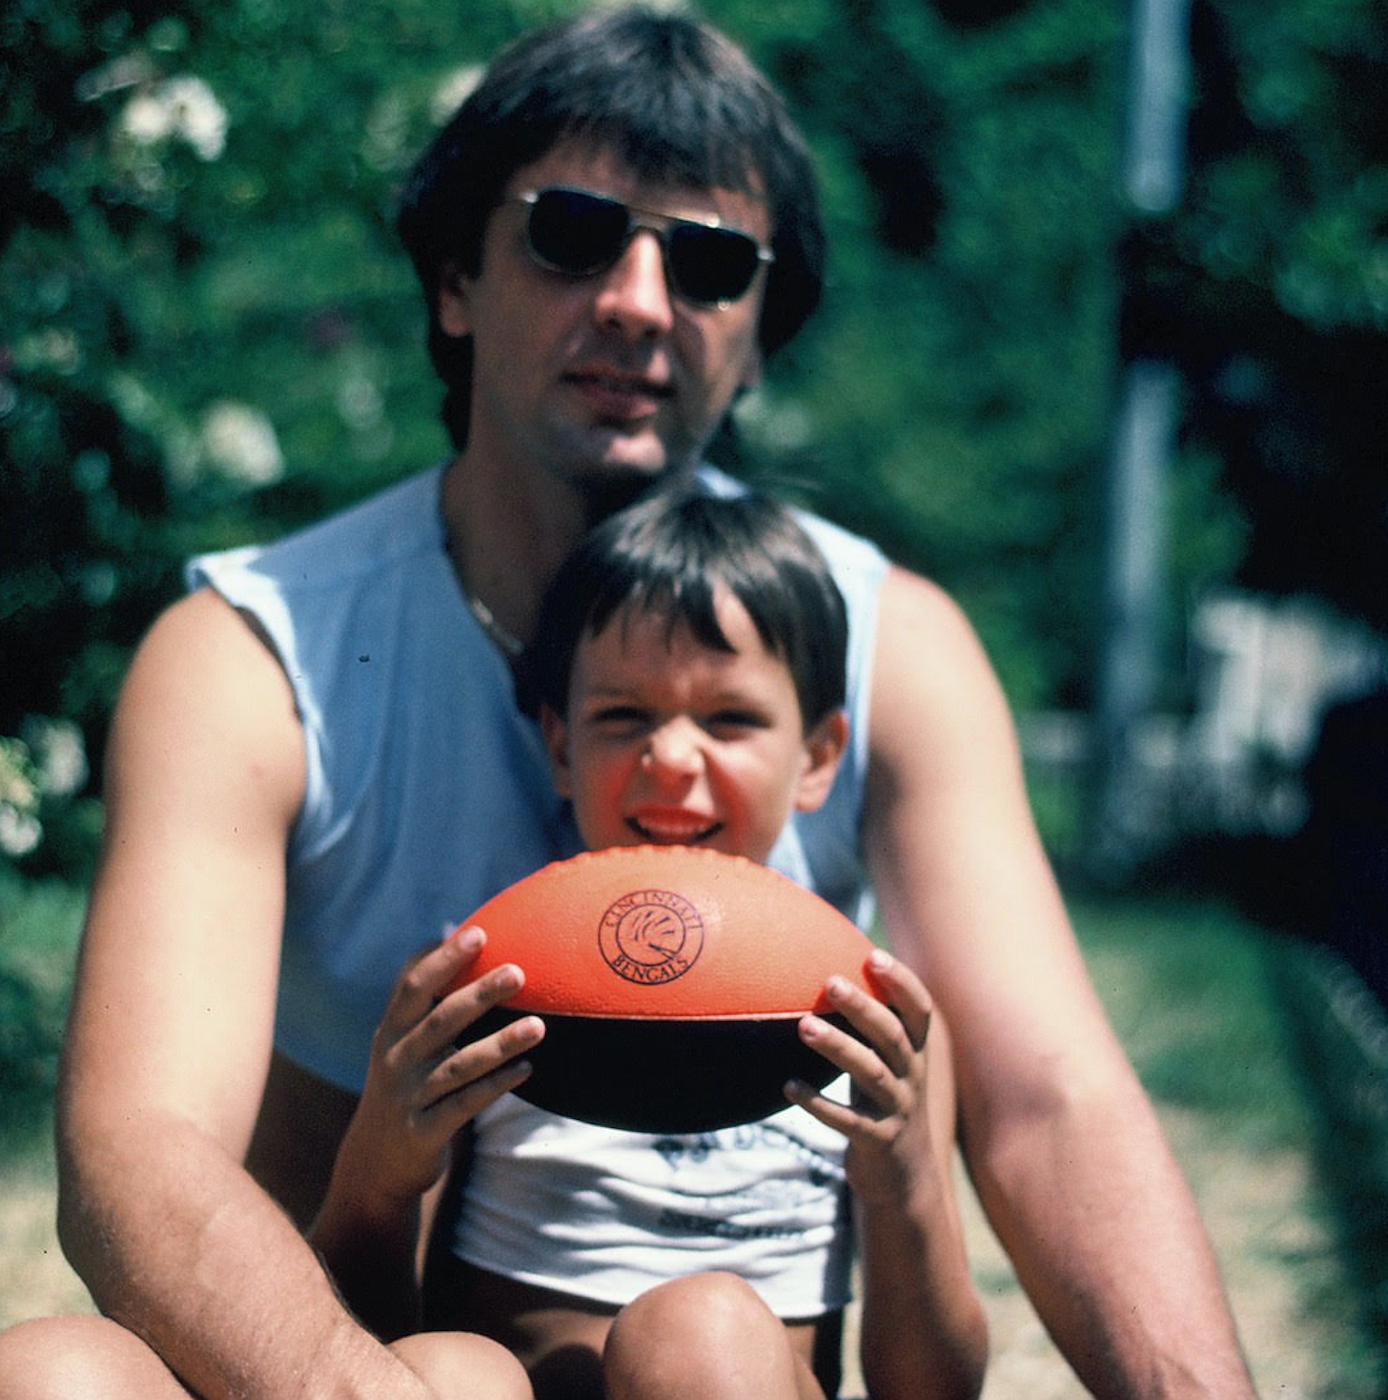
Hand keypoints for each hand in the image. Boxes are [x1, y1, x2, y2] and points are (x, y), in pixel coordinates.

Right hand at [333, 926, 544, 1210]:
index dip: (445, 959)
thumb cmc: (404, 1084)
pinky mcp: (423, 1133)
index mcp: (391, 1031)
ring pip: (458, 1066)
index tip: (479, 933)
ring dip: (500, 1044)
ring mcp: (408, 1097)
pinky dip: (496, 1086)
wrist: (373, 1164)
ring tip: (538, 1026)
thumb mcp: (402, 1043)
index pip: (414, 987)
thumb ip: (427, 1002)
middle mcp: (395, 1060)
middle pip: (441, 1021)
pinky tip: (527, 1068)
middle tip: (519, 972)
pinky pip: (464, 1105)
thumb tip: (460, 936)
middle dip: (479, 994)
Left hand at [785, 948, 936, 1204]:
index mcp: (915, 1053)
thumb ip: (869, 1029)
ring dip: (837, 1047)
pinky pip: (848, 1121)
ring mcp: (897, 1110)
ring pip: (870, 1072)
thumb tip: (828, 974)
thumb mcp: (885, 1065)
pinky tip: (789, 1086)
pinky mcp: (878, 1142)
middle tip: (830, 982)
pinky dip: (818, 1103)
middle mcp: (911, 1077)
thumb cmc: (882, 1103)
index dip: (901, 983)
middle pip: (892, 1035)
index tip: (872, 956)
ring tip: (804, 1026)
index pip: (919, 1011)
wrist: (905, 1179)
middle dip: (863, 1007)